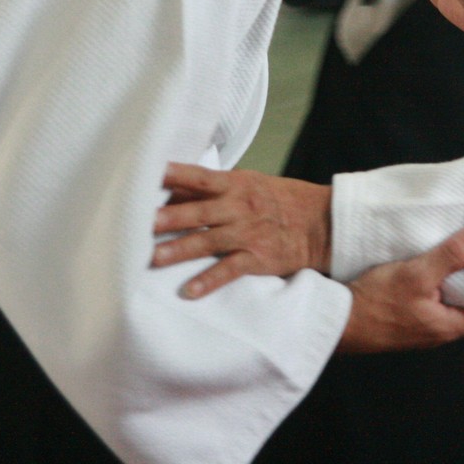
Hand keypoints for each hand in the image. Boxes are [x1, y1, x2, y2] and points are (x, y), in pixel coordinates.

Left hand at [151, 163, 331, 298]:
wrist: (322, 222)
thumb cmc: (281, 201)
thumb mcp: (250, 185)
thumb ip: (214, 189)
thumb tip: (174, 190)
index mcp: (236, 185)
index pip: (199, 177)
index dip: (174, 174)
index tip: (146, 173)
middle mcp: (240, 206)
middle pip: (199, 210)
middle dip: (170, 216)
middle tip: (141, 222)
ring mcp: (249, 233)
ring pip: (209, 240)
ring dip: (180, 249)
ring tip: (154, 258)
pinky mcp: (259, 258)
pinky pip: (230, 270)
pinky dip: (210, 281)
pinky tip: (190, 291)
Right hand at [337, 224, 463, 352]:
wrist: (333, 324)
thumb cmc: (371, 306)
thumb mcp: (414, 275)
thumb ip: (449, 257)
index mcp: (453, 324)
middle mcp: (446, 326)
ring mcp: (430, 321)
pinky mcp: (414, 312)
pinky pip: (447, 295)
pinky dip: (460, 280)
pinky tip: (458, 261)